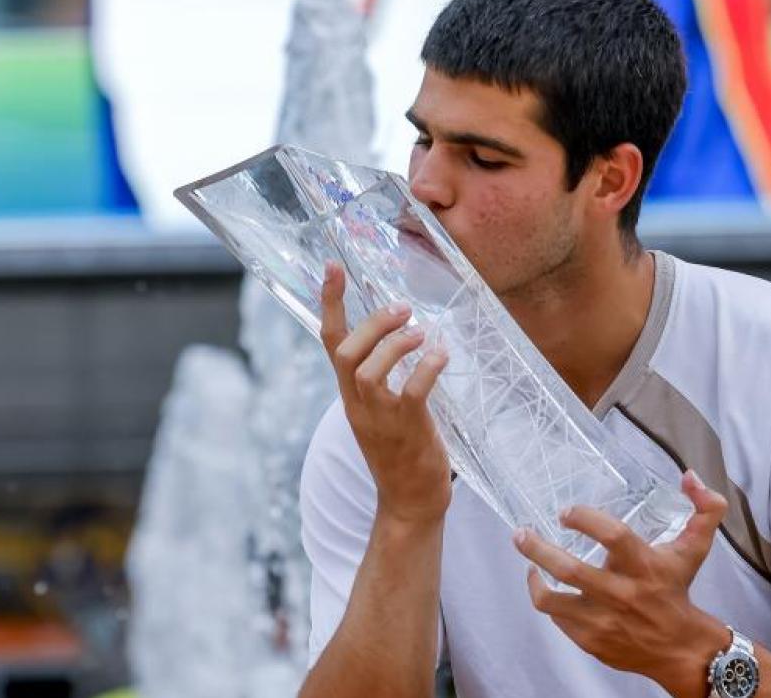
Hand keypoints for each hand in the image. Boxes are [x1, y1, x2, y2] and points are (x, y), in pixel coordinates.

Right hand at [320, 262, 451, 526]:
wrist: (410, 504)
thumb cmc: (401, 453)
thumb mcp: (382, 411)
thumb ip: (383, 378)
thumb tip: (401, 336)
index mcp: (350, 395)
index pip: (330, 342)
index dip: (330, 303)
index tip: (333, 267)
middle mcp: (358, 404)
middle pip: (346, 353)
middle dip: (371, 324)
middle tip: (402, 307)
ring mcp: (380, 419)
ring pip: (369, 370)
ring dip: (395, 344)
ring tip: (421, 332)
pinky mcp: (407, 430)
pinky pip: (411, 392)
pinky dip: (426, 368)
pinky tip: (441, 355)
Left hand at [513, 470, 731, 695]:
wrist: (680, 650)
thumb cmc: (678, 590)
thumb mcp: (695, 548)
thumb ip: (705, 508)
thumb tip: (690, 475)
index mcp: (645, 566)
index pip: (613, 536)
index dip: (585, 520)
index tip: (566, 512)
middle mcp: (622, 594)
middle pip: (570, 569)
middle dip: (538, 548)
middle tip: (521, 533)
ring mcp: (603, 620)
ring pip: (552, 600)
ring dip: (533, 576)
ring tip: (526, 558)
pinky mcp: (590, 640)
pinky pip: (557, 617)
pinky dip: (546, 598)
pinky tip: (544, 584)